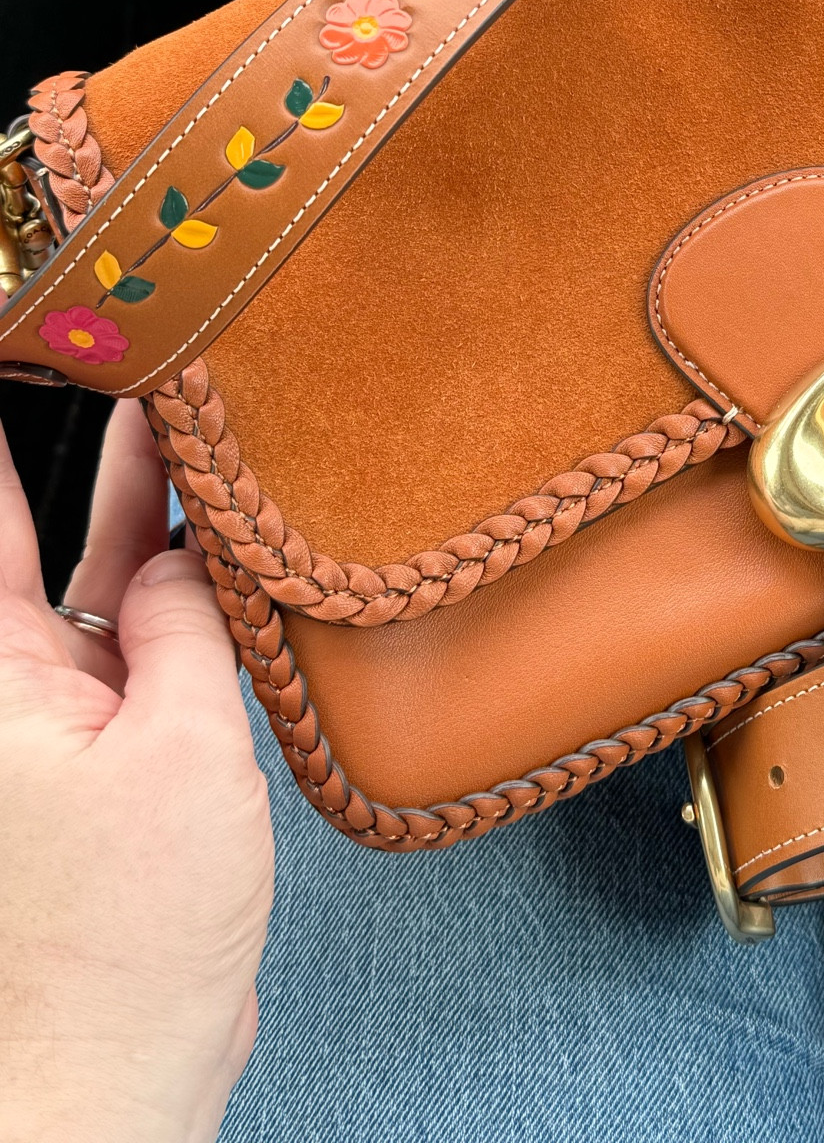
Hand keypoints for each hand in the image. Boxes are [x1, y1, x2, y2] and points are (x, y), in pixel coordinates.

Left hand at [0, 400, 272, 1142]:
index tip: (43, 326)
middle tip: (149, 345)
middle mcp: (9, 679)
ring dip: (150, 505)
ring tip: (203, 407)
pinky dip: (180, 587)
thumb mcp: (181, 754)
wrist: (110, 1078)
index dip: (14, 403)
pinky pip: (138, 638)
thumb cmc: (120, 945)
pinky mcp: (105, 751)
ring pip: (98, 573)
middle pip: (39, 521)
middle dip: (93, 435)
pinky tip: (231, 538)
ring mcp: (55, 712)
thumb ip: (185, 627)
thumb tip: (188, 551)